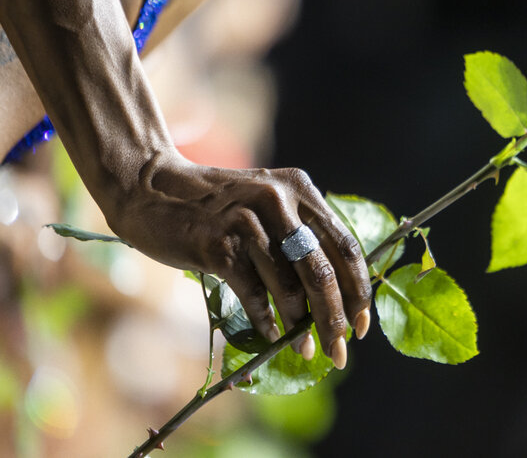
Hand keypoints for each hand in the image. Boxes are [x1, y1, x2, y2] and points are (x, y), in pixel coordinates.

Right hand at [107, 152, 370, 368]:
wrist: (151, 187)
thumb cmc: (216, 205)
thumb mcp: (266, 203)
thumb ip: (299, 234)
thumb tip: (335, 296)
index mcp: (299, 188)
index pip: (346, 245)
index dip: (359, 289)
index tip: (362, 323)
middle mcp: (278, 199)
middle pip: (322, 270)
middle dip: (336, 318)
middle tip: (341, 351)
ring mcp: (247, 221)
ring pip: (289, 286)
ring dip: (301, 327)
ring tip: (306, 350)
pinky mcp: (217, 244)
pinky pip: (252, 293)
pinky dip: (265, 320)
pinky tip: (273, 336)